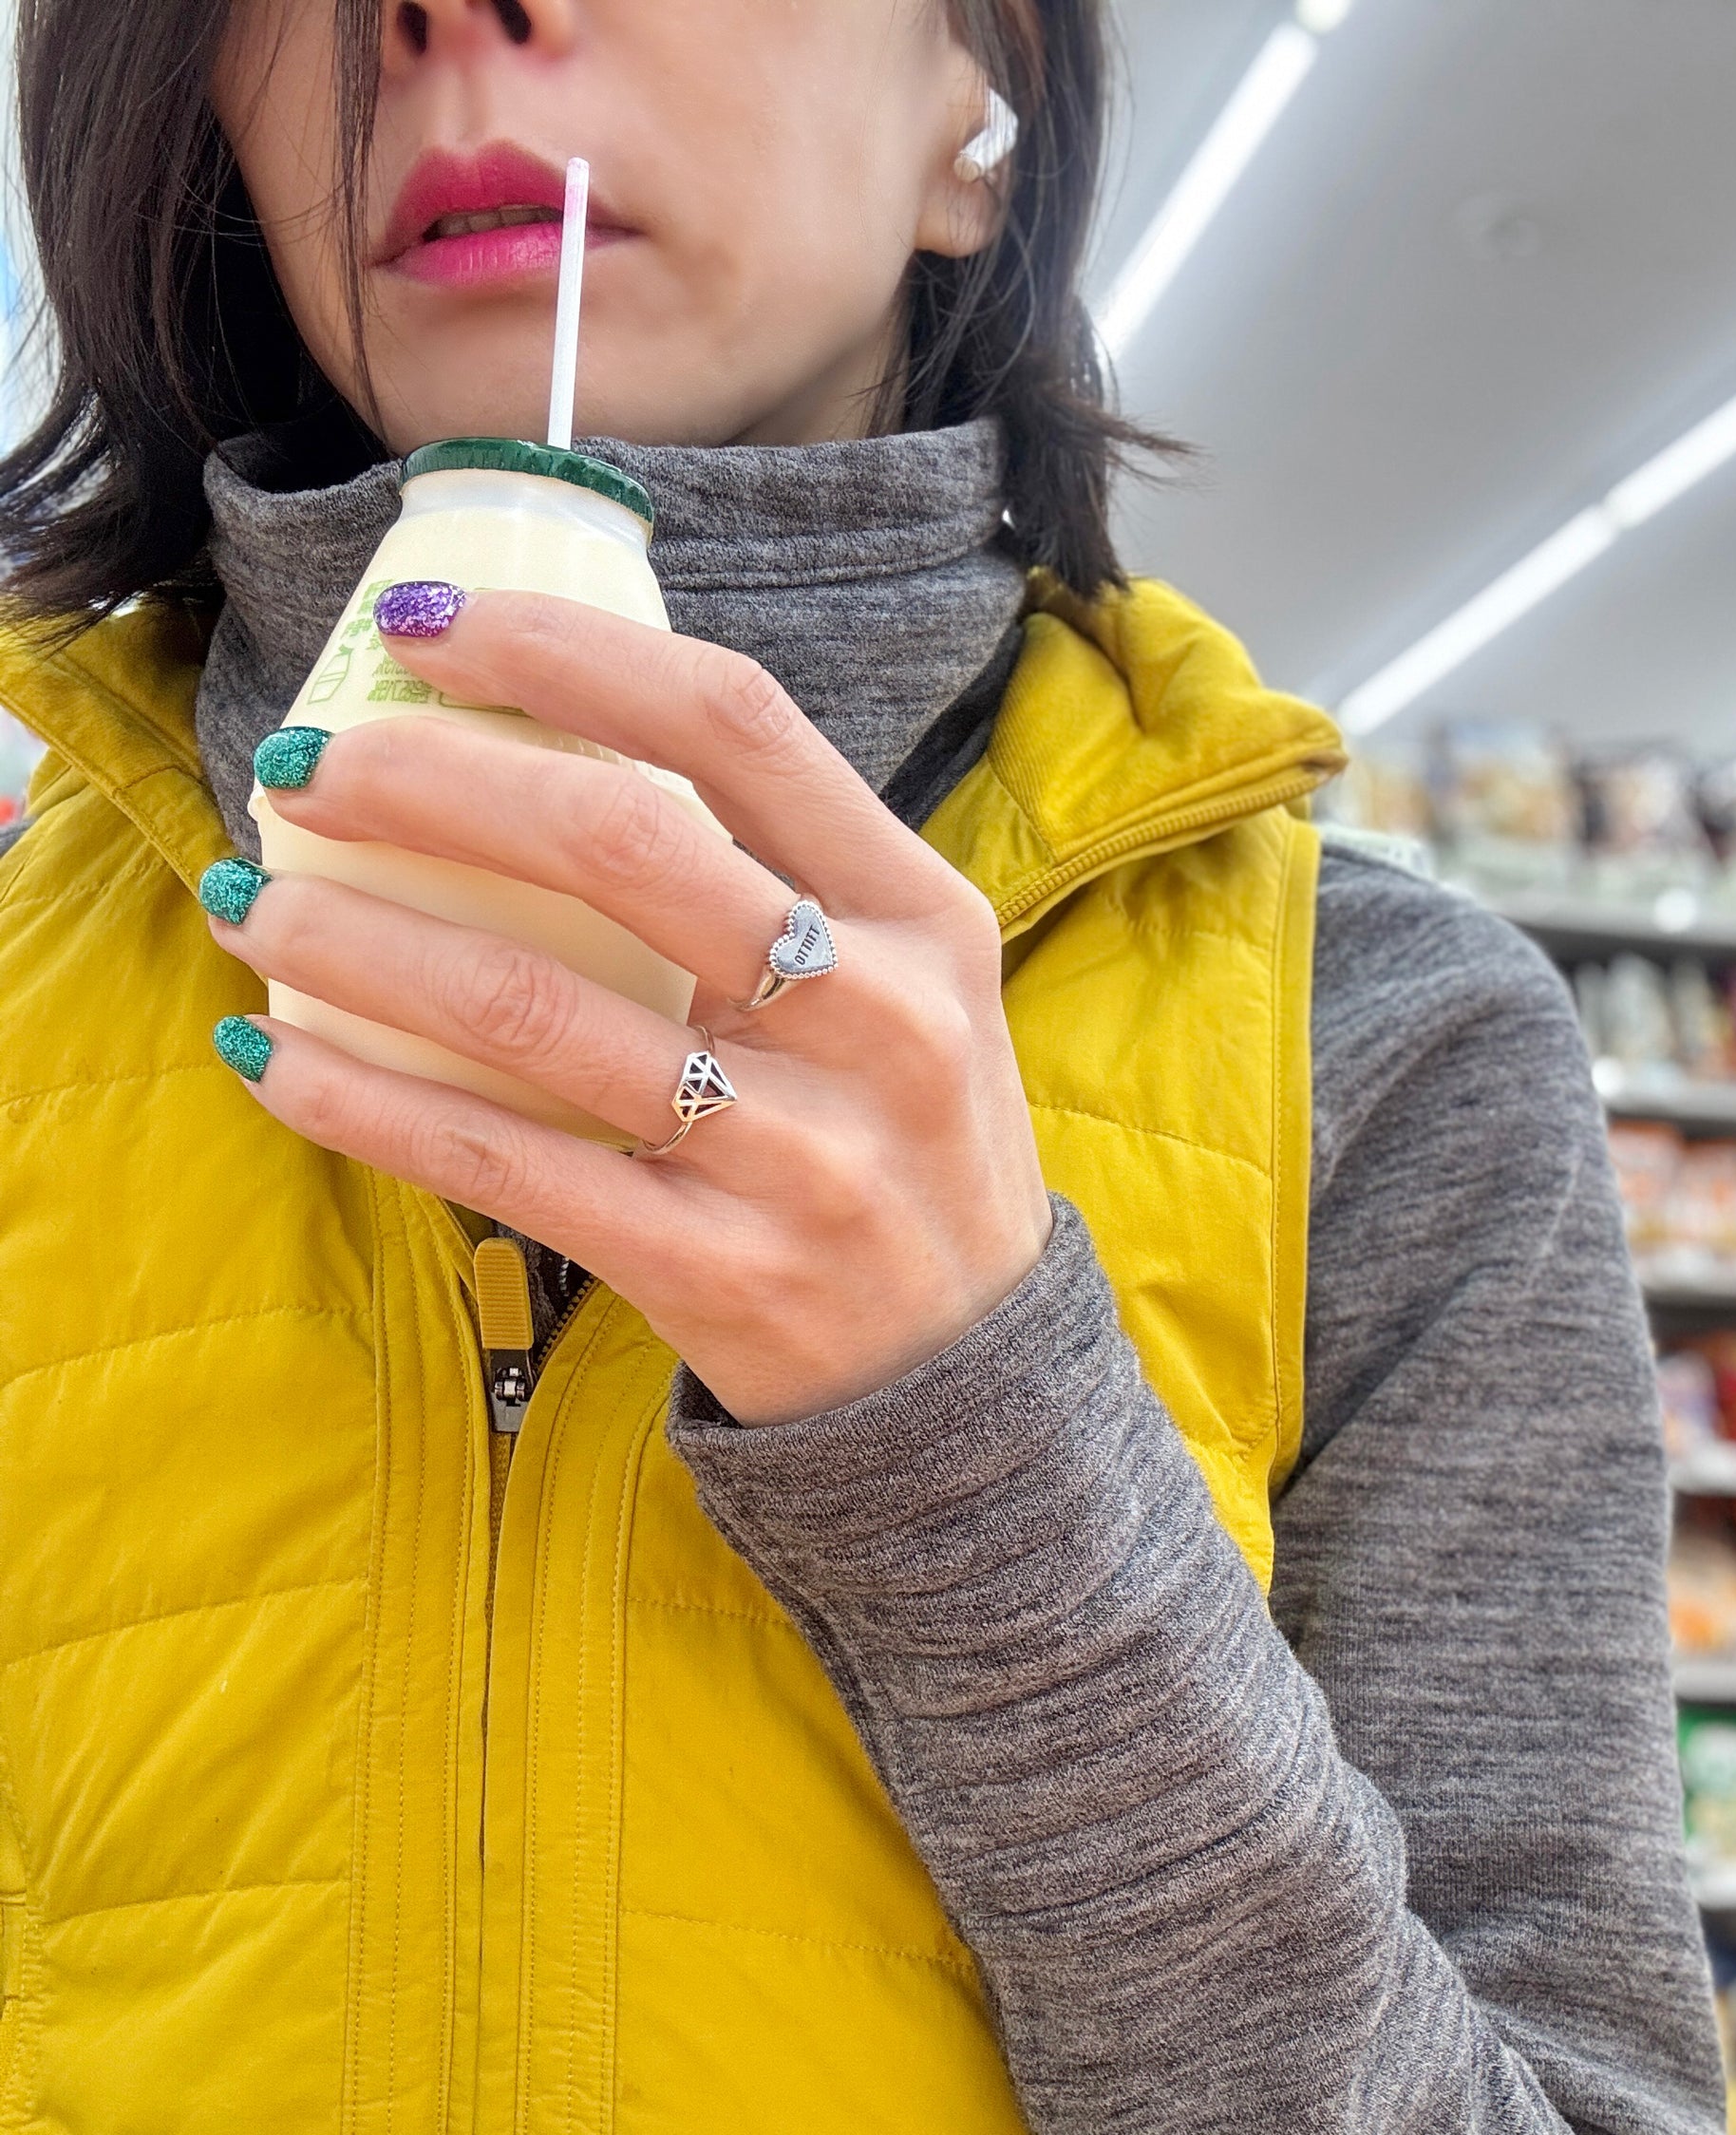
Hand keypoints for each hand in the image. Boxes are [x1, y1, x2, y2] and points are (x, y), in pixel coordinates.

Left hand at [206, 590, 1052, 1425]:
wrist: (965, 1383)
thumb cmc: (901, 1149)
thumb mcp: (908, 991)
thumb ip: (781, 879)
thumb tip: (546, 755)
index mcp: (918, 915)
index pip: (732, 724)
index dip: (563, 654)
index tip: (425, 630)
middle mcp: (871, 1019)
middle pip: (613, 842)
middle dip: (423, 782)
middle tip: (300, 770)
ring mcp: (795, 1155)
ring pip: (529, 1007)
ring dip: (354, 942)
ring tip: (249, 906)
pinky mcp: (712, 1270)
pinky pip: (502, 1166)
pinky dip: (366, 1105)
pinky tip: (272, 1062)